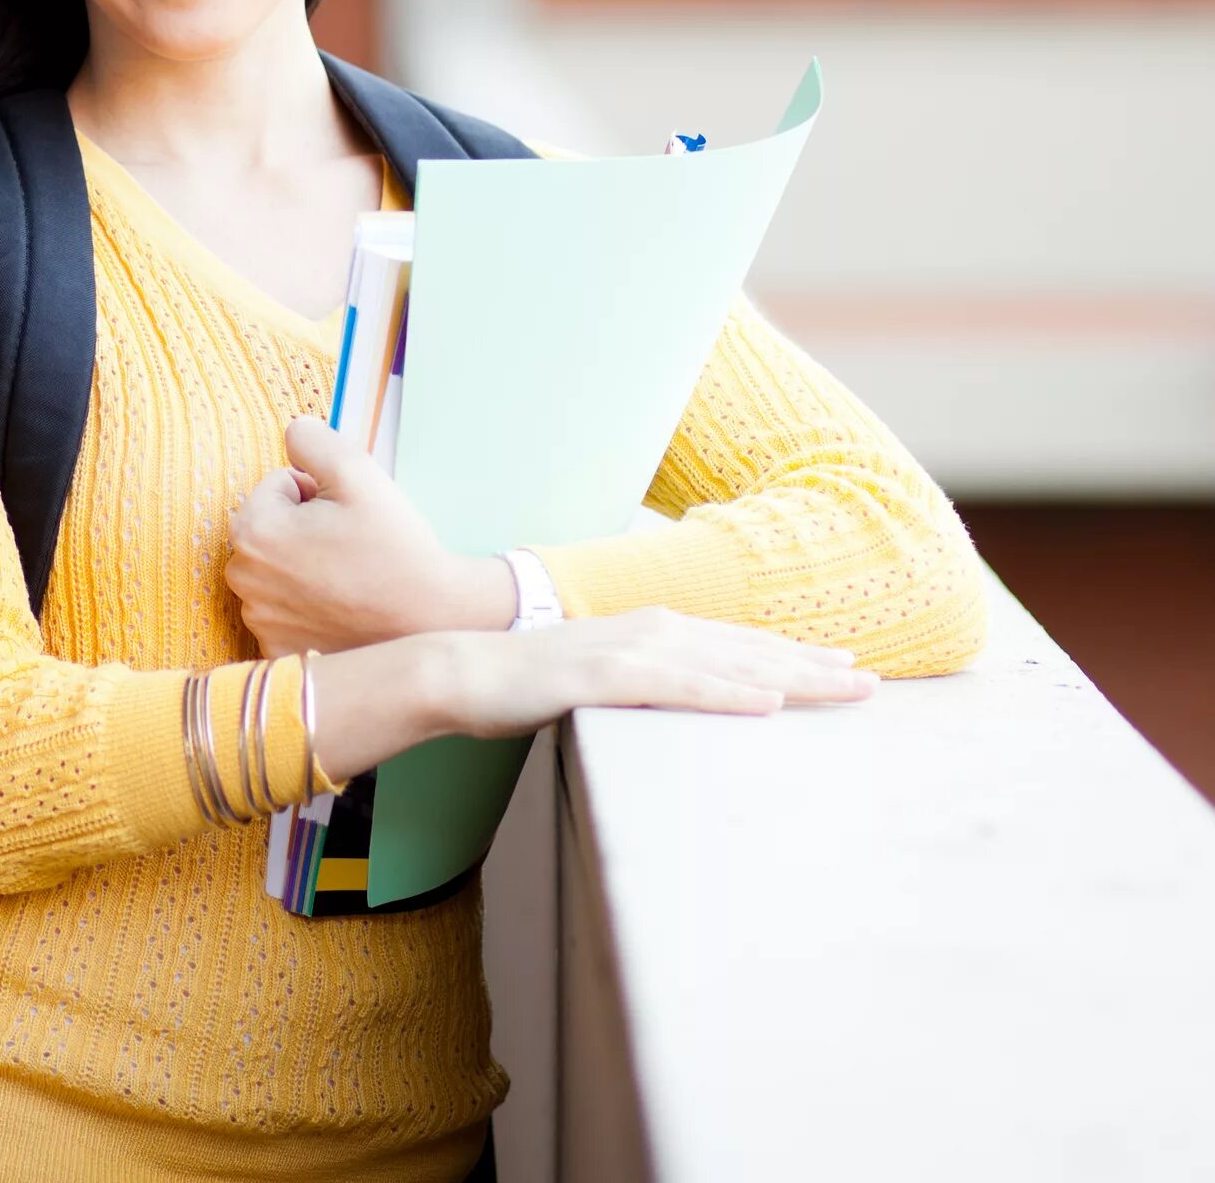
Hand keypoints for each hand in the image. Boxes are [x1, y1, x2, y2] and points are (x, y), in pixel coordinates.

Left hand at [225, 418, 508, 655]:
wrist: (433, 621)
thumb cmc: (395, 547)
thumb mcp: (357, 472)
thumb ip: (312, 439)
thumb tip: (291, 434)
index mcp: (253, 530)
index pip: (278, 487)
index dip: (317, 493)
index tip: (348, 517)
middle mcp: (243, 579)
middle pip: (271, 529)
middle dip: (304, 529)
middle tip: (350, 546)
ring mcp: (259, 621)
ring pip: (277, 570)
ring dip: (303, 567)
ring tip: (349, 578)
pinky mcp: (278, 651)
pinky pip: (285, 612)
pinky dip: (306, 608)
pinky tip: (341, 610)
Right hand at [303, 612, 875, 784]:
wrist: (462, 671)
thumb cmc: (526, 681)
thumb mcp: (599, 678)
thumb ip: (642, 682)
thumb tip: (674, 700)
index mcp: (651, 631)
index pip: (738, 645)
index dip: (794, 655)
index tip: (846, 667)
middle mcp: (651, 631)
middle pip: (748, 650)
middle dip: (813, 666)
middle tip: (872, 681)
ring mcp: (630, 650)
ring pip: (727, 665)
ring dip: (791, 677)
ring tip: (844, 688)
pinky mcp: (605, 676)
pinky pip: (678, 688)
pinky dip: (726, 694)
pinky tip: (767, 703)